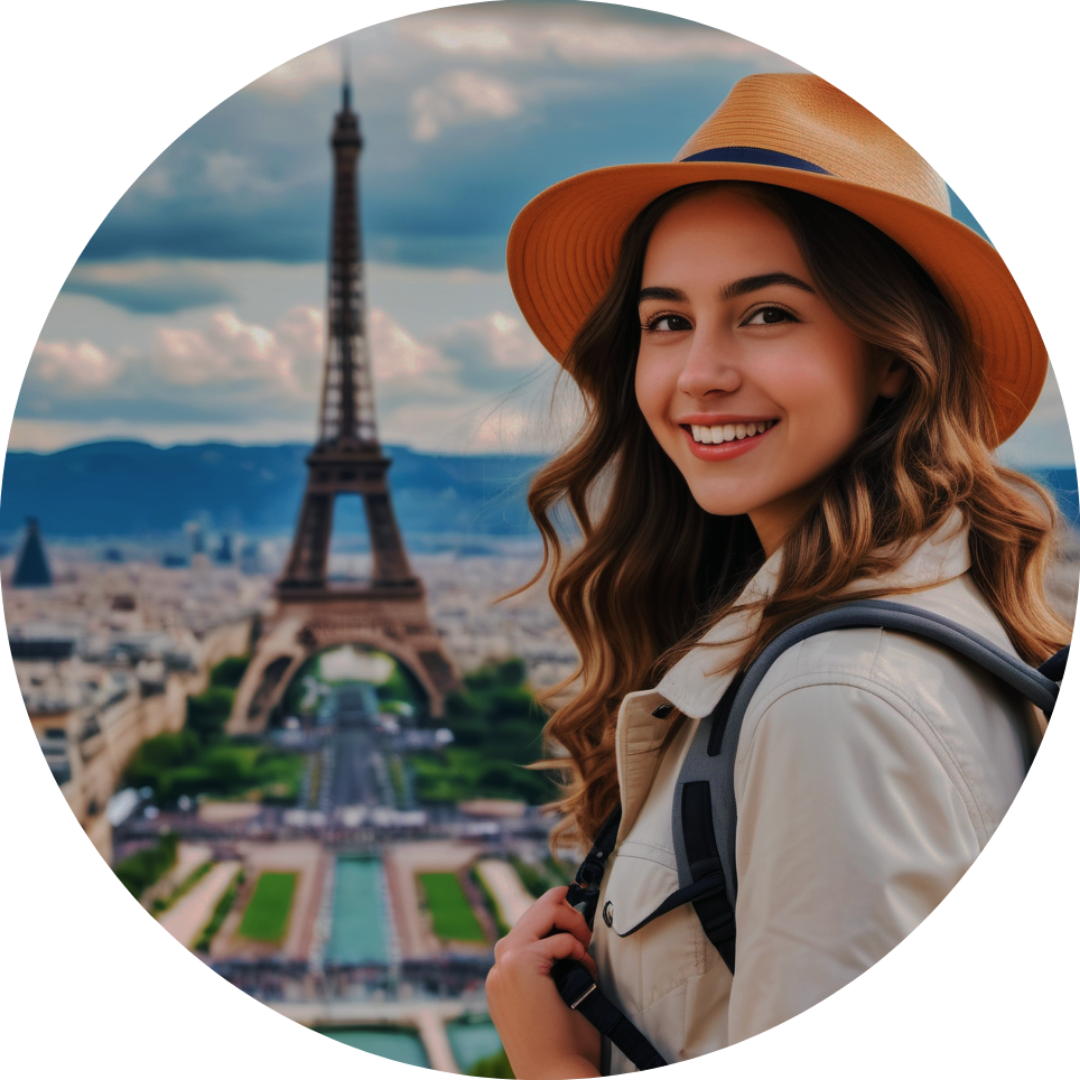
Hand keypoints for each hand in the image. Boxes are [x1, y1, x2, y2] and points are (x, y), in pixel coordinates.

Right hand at [486, 886, 602, 1079]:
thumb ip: (552, 967)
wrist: (555, 1078)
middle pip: (535, 911)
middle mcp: (499, 966)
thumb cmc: (563, 1047)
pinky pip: (559, 939)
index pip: (530, 928)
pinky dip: (578, 949)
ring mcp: (505, 964)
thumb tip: (573, 936)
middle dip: (568, 916)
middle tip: (587, 938)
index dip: (559, 922)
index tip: (581, 934)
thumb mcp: (552, 999)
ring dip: (572, 923)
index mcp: (503, 977)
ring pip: (544, 910)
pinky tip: (585, 970)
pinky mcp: (519, 965)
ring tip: (586, 947)